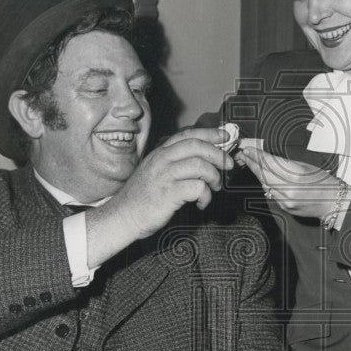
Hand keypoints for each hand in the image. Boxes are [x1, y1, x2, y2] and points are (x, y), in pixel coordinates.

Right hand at [111, 128, 232, 235]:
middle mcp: (162, 160)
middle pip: (197, 146)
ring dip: (214, 177)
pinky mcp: (168, 193)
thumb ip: (173, 163)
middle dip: (218, 154)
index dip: (209, 134)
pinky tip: (202, 203)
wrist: (123, 216)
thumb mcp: (154, 171)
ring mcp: (164, 176)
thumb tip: (202, 161)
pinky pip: (197, 188)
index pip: (188, 135)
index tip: (224, 137)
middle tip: (228, 166)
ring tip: (214, 188)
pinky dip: (206, 196)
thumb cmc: (141, 197)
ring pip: (200, 165)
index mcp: (160, 153)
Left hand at [241, 146, 344, 219]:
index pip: (270, 163)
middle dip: (252, 163)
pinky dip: (265, 183)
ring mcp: (286, 200)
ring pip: (265, 184)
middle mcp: (289, 189)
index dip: (257, 156)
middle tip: (243, 154)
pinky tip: (262, 176)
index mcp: (296, 175)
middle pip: (264, 174)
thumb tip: (268, 159)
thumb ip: (286, 164)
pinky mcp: (284, 207)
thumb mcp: (306, 166)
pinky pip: (270, 193)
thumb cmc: (324, 183)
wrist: (333, 203)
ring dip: (256, 173)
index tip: (249, 150)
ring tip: (249, 162)